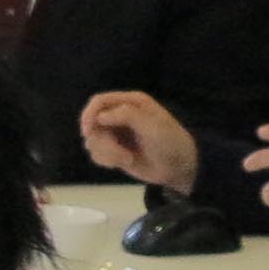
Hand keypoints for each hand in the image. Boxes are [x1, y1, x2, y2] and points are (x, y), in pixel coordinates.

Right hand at [75, 90, 200, 195]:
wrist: (179, 168)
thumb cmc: (169, 142)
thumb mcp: (152, 125)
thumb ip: (127, 115)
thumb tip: (99, 117)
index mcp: (131, 103)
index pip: (100, 101)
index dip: (89, 114)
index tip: (89, 132)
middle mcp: (120, 115)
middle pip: (92, 123)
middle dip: (102, 141)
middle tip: (119, 153)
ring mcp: (116, 133)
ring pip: (93, 140)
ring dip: (107, 153)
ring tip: (126, 159)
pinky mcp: (114, 150)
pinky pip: (96, 153)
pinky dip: (106, 160)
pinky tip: (123, 162)